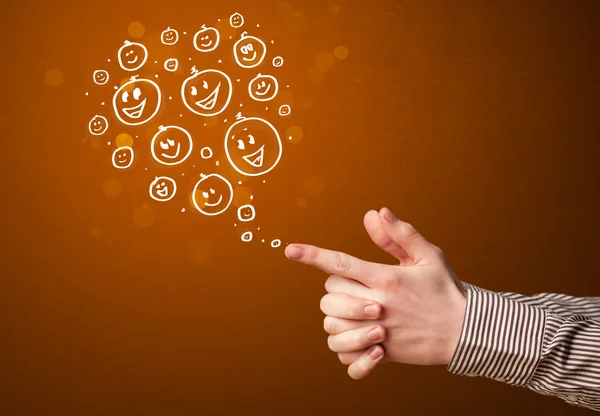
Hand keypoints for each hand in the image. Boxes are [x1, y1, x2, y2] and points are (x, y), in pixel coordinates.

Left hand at [285, 208, 467, 378]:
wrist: (467, 332)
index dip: (312, 255)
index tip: (290, 250)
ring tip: (355, 312)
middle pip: (330, 294)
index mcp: (386, 278)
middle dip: (335, 289)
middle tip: (354, 288)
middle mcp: (377, 305)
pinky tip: (359, 337)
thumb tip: (376, 212)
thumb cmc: (445, 290)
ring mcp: (378, 331)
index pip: (340, 263)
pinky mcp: (381, 353)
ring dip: (337, 317)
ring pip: (332, 324)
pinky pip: (345, 354)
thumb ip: (399, 235)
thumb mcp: (428, 256)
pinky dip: (346, 347)